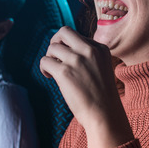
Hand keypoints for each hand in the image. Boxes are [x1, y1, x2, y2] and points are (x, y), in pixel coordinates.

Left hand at [39, 26, 132, 147]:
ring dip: (49, 58)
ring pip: (52, 47)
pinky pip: (45, 61)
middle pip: (64, 32)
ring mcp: (77, 60)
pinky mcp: (65, 72)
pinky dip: (44, 68)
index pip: (77, 36)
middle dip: (55, 41)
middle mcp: (89, 50)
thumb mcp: (101, 68)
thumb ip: (88, 56)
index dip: (69, 47)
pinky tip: (50, 77)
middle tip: (54, 56)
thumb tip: (63, 49)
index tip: (69, 61)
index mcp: (100, 48)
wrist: (105, 115)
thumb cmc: (102, 96)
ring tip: (53, 71)